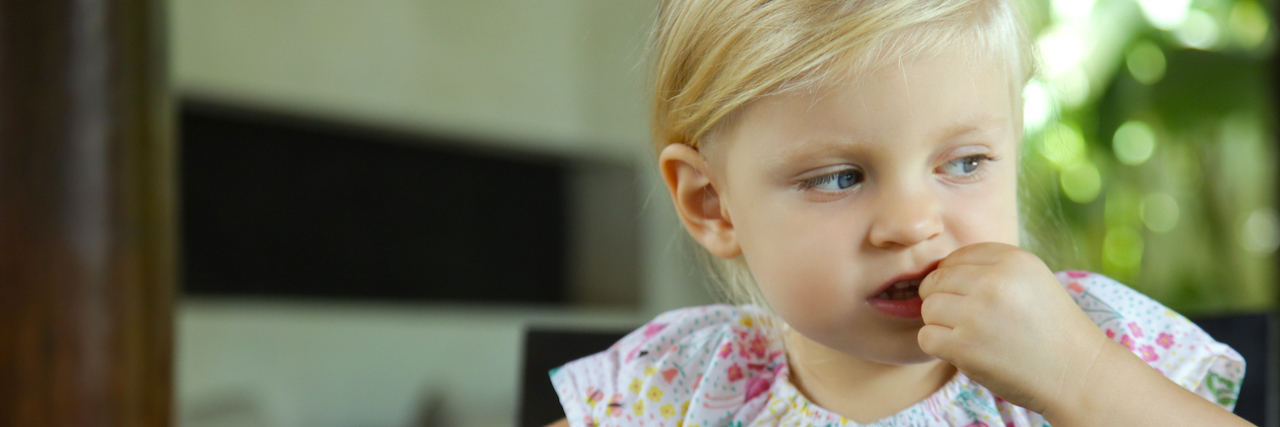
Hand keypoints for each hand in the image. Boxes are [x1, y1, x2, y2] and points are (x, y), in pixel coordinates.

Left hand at [916, 242, 1106, 413]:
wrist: (1079, 374)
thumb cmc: (1051, 328)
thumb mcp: (1031, 280)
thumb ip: (990, 268)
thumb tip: (938, 270)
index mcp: (1013, 260)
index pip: (956, 256)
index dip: (956, 278)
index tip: (973, 297)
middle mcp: (993, 281)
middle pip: (936, 281)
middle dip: (945, 300)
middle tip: (969, 320)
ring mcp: (976, 314)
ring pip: (928, 308)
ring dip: (942, 324)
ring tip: (970, 335)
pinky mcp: (964, 346)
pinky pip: (926, 337)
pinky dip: (940, 347)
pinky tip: (964, 351)